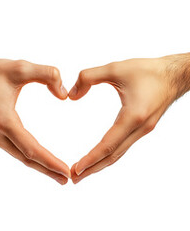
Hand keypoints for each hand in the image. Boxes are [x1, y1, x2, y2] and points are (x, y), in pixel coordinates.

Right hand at [0, 38, 70, 183]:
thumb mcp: (20, 67)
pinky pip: (13, 150)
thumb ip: (48, 74)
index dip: (50, 161)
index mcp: (3, 120)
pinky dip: (28, 157)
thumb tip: (64, 94)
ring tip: (57, 174)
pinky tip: (39, 160)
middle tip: (67, 180)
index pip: (31, 148)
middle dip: (47, 170)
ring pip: (19, 156)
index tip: (66, 170)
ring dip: (39, 166)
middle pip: (25, 157)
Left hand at [68, 53, 189, 182]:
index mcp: (133, 117)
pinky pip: (124, 145)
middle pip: (113, 155)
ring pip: (119, 152)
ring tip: (81, 173)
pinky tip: (98, 157)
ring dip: (100, 164)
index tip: (76, 169)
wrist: (176, 74)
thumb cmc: (148, 70)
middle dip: (92, 168)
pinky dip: (109, 154)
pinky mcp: (143, 127)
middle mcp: (139, 128)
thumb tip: (70, 95)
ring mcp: (143, 130)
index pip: (108, 144)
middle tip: (72, 179)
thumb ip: (88, 77)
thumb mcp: (115, 68)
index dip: (91, 158)